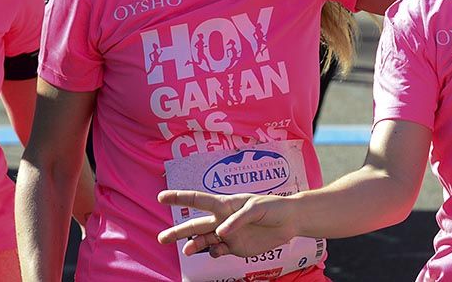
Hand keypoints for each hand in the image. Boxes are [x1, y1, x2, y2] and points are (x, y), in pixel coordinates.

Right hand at [157, 190, 296, 258]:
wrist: (289, 222)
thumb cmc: (273, 207)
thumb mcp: (257, 207)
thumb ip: (237, 219)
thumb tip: (220, 233)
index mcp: (225, 204)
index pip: (198, 200)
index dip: (179, 198)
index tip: (162, 197)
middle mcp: (222, 219)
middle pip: (195, 225)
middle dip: (178, 231)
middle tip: (161, 239)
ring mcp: (227, 234)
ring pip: (204, 240)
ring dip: (193, 245)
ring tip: (187, 250)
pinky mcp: (235, 247)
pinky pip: (218, 251)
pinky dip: (213, 253)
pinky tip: (215, 252)